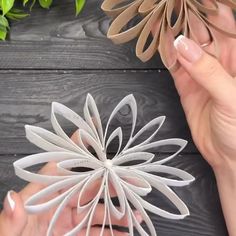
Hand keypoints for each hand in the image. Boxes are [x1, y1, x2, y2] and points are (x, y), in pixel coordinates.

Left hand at [0, 135, 141, 235]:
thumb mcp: (10, 232)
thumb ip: (12, 219)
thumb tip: (13, 198)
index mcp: (45, 194)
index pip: (62, 164)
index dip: (77, 146)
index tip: (92, 129)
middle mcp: (60, 202)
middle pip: (91, 186)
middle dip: (113, 182)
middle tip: (132, 180)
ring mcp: (69, 219)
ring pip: (98, 210)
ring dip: (118, 211)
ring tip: (135, 212)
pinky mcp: (75, 235)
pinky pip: (97, 231)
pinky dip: (112, 231)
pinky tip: (125, 232)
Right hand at [166, 3, 235, 235]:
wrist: (228, 155)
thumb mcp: (231, 96)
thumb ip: (208, 71)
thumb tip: (183, 45)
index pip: (223, 23)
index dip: (207, 9)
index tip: (187, 1)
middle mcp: (218, 61)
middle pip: (201, 32)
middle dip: (185, 19)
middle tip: (168, 7)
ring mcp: (200, 73)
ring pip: (185, 48)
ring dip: (172, 35)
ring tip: (158, 20)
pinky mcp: (186, 86)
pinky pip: (175, 67)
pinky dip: (166, 56)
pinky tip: (159, 45)